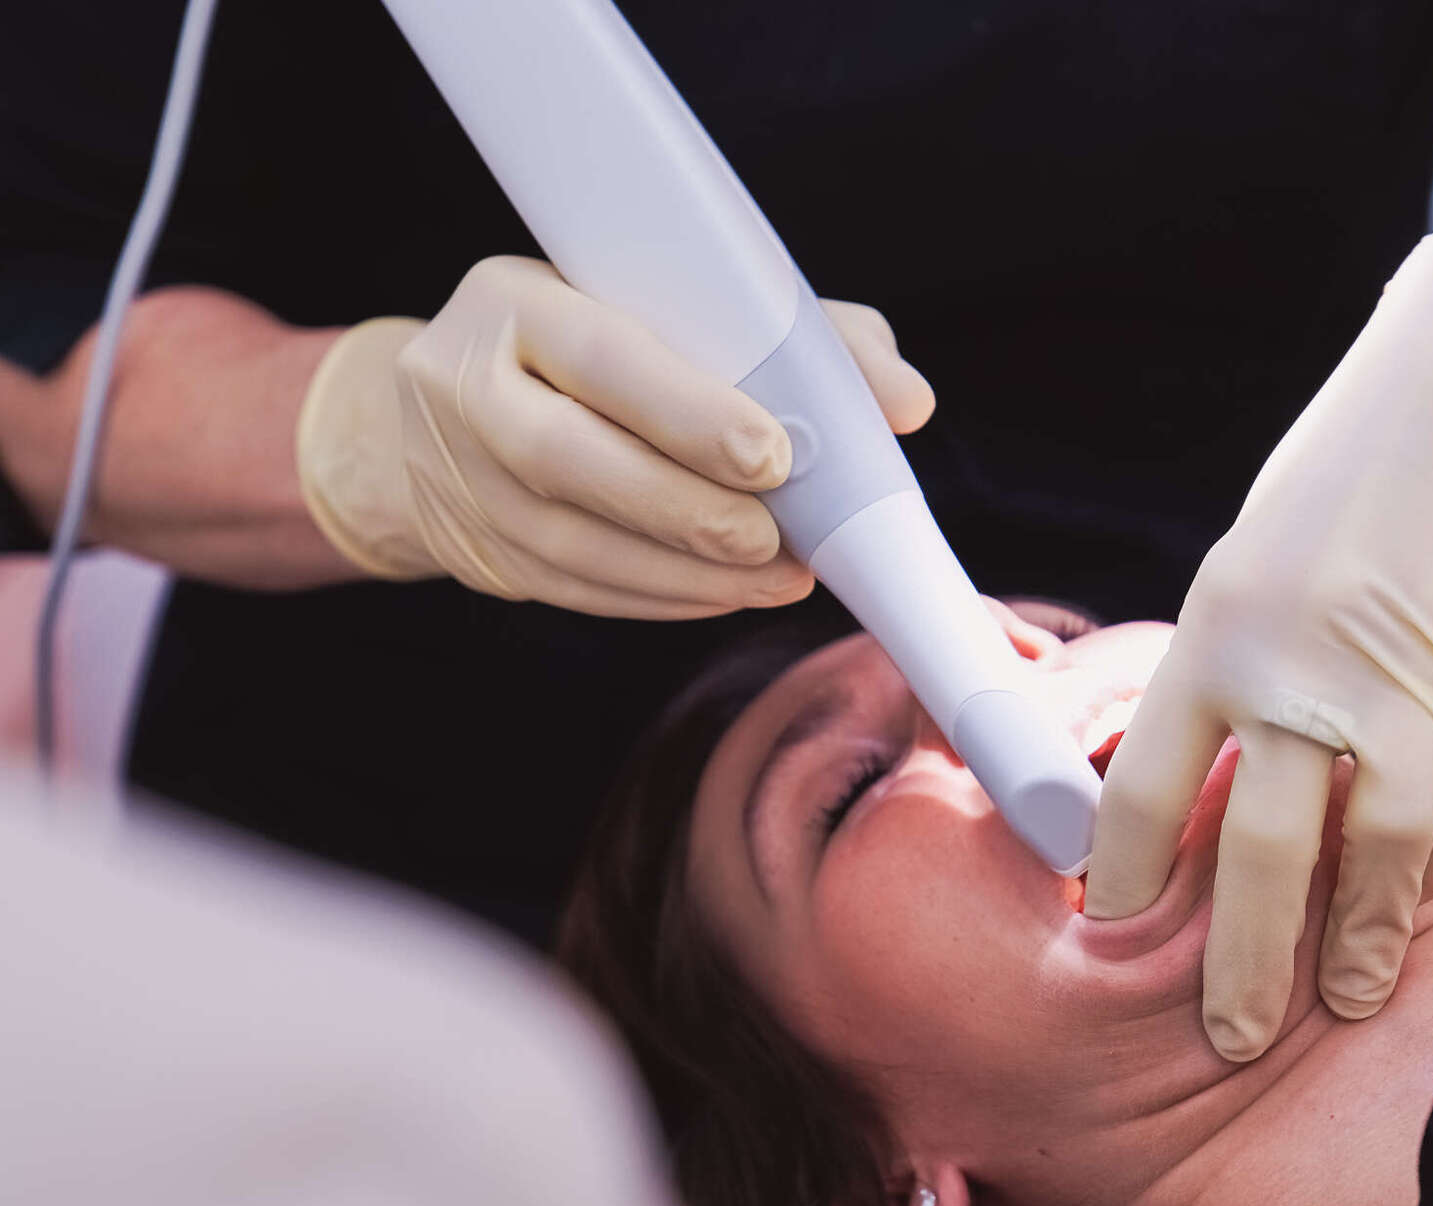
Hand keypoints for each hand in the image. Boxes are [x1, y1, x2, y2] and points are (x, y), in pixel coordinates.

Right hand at [295, 256, 933, 617]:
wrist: (445, 406)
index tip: (773, 453)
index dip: (686, 410)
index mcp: (514, 300)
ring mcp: (458, 476)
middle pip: (571, 458)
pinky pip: (573, 587)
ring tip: (777, 578)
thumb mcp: (674, 308)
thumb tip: (906, 402)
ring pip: (572, 540)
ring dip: (686, 571)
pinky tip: (724, 594)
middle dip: (687, 508)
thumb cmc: (603, 344)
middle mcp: (464, 383)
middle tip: (778, 538)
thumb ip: (796, 337)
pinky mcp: (477, 548)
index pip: (600, 353)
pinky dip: (659, 597)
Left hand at [1087, 179, 1432, 1058]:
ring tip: (1346, 996)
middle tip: (1233, 1036)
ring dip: (1360, 938)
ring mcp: (1397, 677)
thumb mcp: (1271, 544)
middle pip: (1254, 847)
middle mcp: (1293, 657)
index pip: (1144, 775)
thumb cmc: (1376, 454)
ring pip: (1370, 848)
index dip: (1120, 867)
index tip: (1107, 928)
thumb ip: (1245, 653)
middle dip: (1242, 959)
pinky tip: (1416, 904)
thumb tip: (1226, 761)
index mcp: (1219, 619)